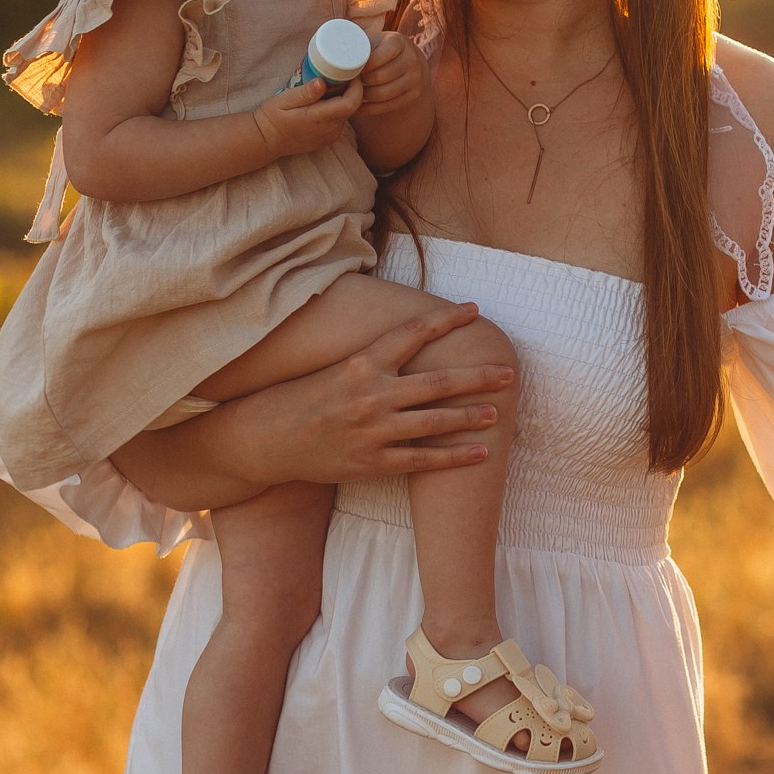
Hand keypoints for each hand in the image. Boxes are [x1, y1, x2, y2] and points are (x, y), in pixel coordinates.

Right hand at [234, 302, 509, 486]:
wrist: (265, 439)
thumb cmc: (303, 397)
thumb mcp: (336, 367)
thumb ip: (375, 359)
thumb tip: (413, 337)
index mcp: (362, 364)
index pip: (413, 334)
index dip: (446, 319)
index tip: (474, 310)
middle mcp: (371, 394)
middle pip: (438, 382)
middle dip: (478, 377)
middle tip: (508, 372)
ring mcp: (373, 431)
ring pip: (436, 422)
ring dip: (471, 417)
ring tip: (498, 413)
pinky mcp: (372, 463)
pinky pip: (423, 460)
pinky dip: (454, 457)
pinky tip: (480, 453)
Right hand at [253, 76, 362, 156]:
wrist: (266, 141)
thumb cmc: (273, 118)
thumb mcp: (284, 100)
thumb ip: (305, 93)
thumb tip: (322, 82)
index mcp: (320, 118)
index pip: (351, 103)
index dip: (357, 87)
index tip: (352, 74)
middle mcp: (330, 129)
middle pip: (352, 107)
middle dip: (350, 90)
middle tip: (339, 76)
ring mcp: (331, 136)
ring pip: (347, 114)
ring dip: (343, 100)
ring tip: (330, 87)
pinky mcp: (329, 139)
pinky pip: (340, 121)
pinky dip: (337, 110)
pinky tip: (325, 102)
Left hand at [356, 32, 427, 116]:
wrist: (408, 59)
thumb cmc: (381, 48)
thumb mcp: (374, 40)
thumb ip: (357, 43)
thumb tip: (328, 50)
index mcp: (399, 42)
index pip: (380, 56)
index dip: (363, 65)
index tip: (350, 68)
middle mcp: (411, 59)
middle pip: (380, 77)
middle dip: (361, 82)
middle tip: (348, 82)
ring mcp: (415, 78)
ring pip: (383, 94)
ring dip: (364, 96)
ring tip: (352, 93)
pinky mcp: (414, 94)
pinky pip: (389, 106)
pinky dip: (371, 108)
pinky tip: (359, 106)